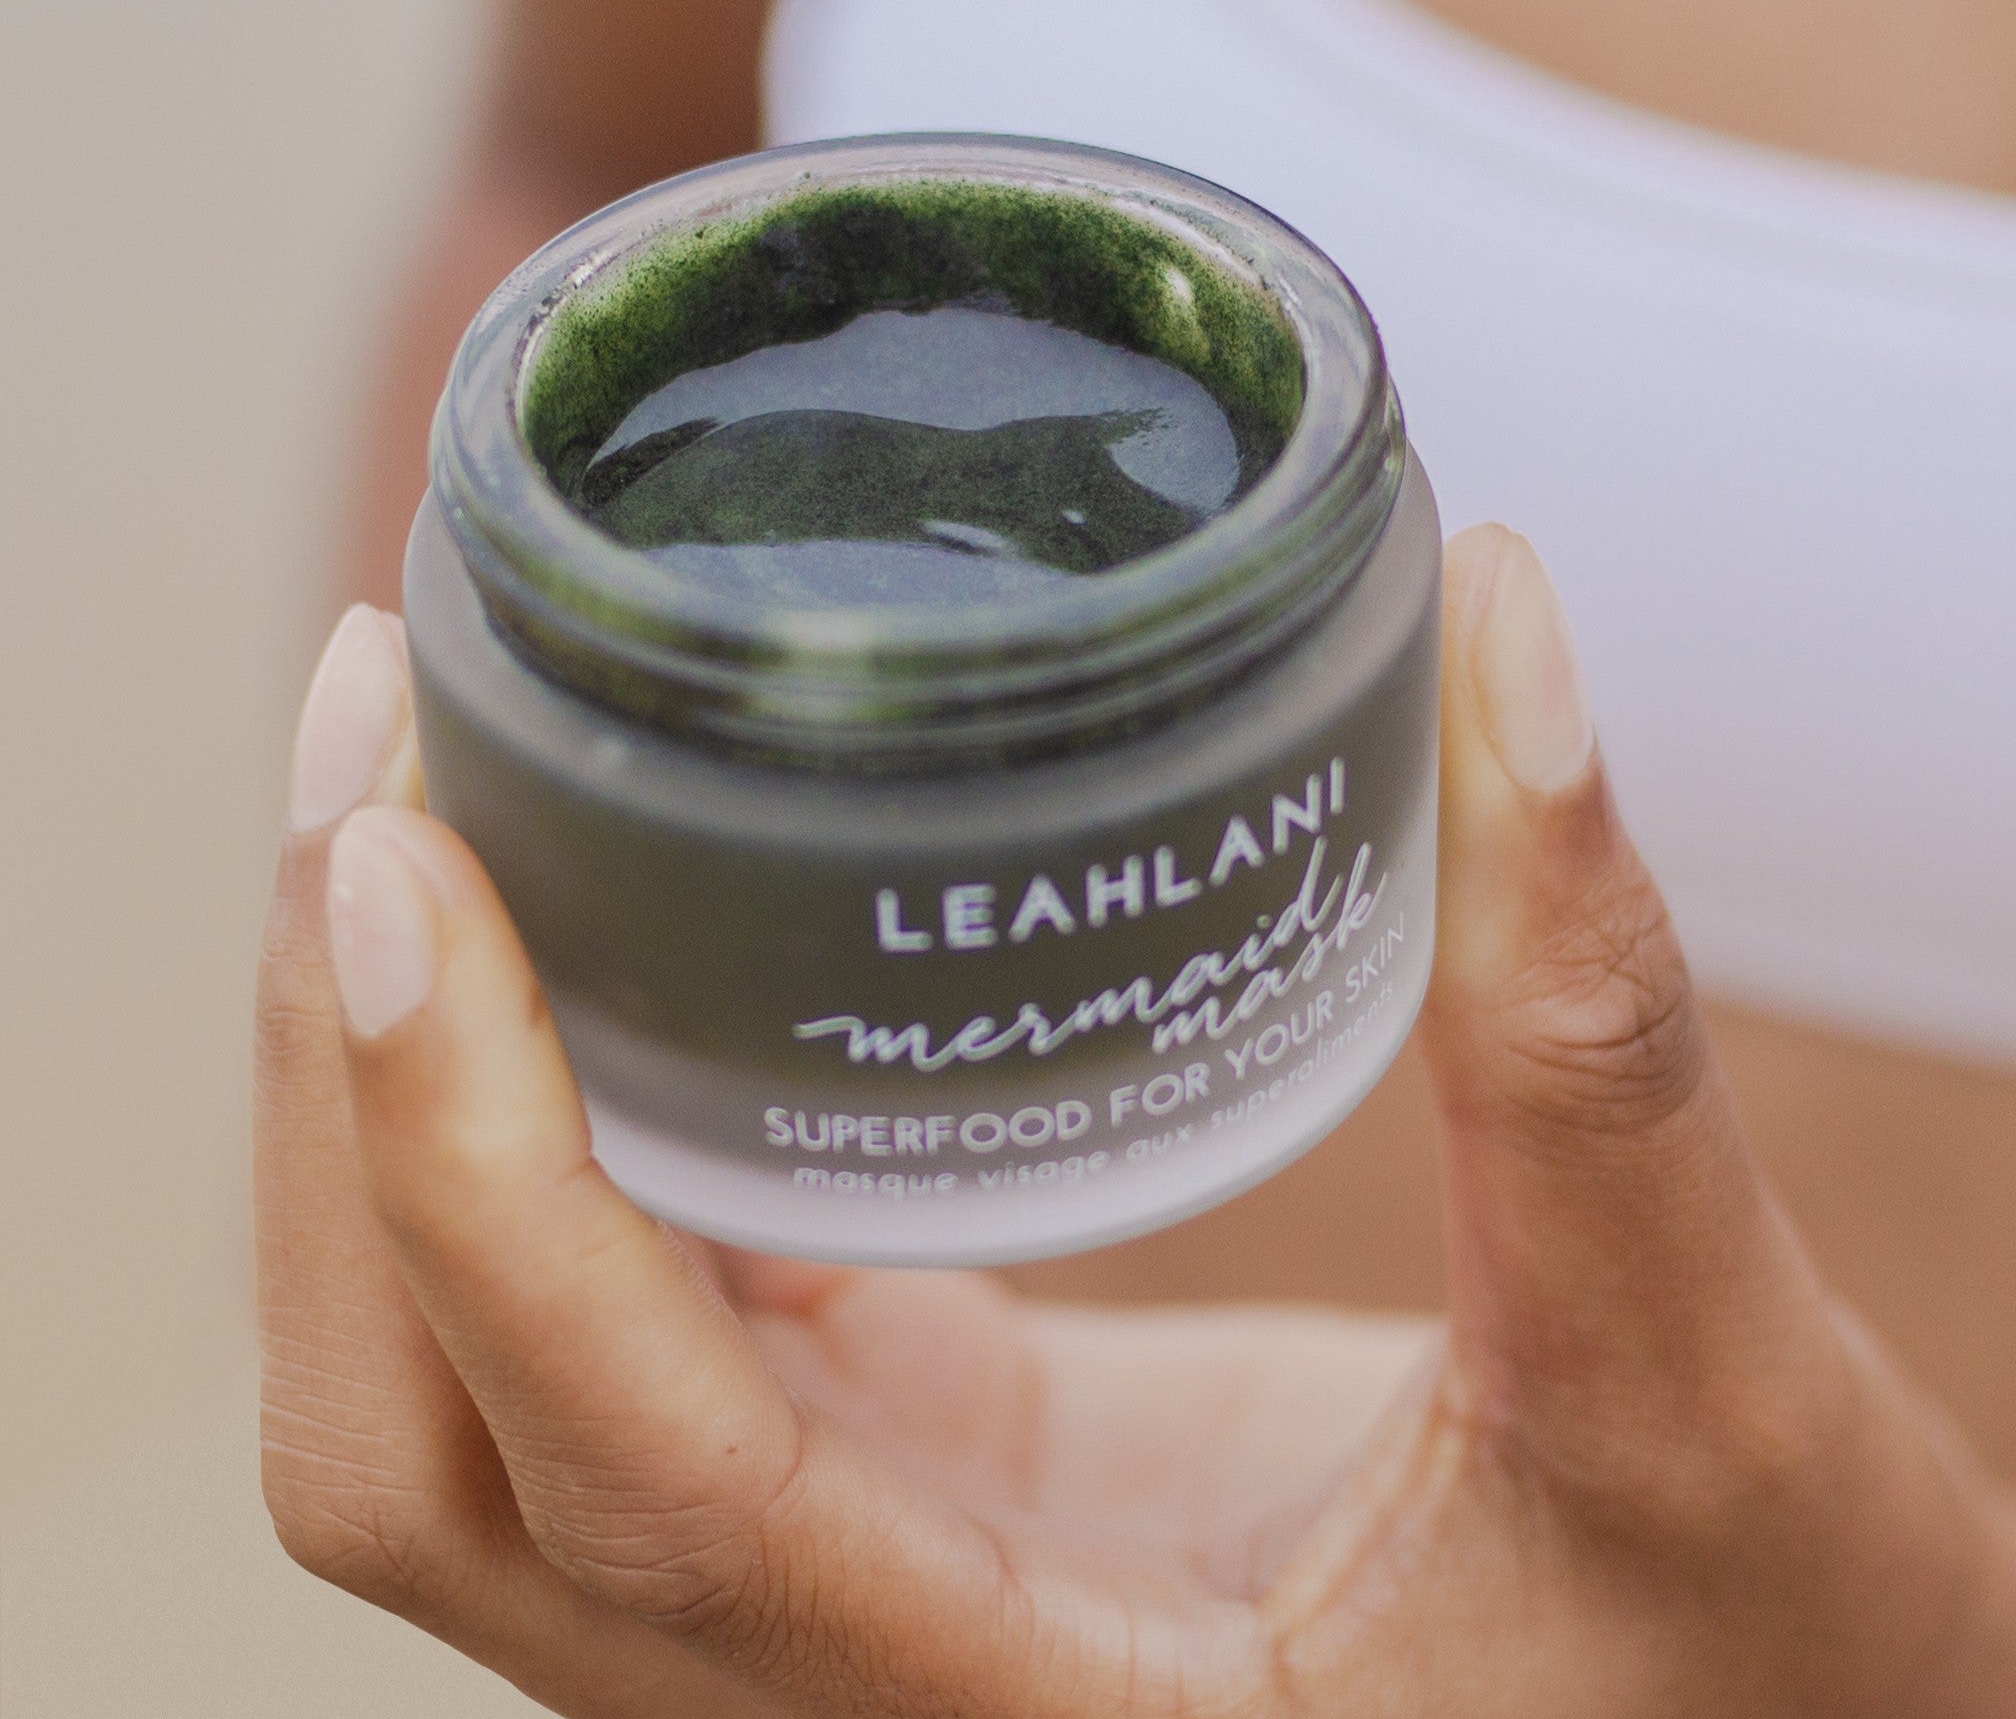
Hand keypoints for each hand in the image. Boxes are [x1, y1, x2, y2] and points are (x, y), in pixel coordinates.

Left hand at [256, 528, 2015, 1714]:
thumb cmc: (1750, 1673)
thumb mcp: (1704, 1391)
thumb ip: (1589, 1030)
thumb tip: (1501, 637)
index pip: (625, 1467)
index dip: (459, 1161)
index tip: (396, 846)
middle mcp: (852, 1691)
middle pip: (425, 1437)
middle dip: (343, 1090)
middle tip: (381, 738)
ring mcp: (838, 1594)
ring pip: (465, 1390)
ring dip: (391, 1099)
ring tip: (425, 787)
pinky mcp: (879, 1491)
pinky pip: (609, 1321)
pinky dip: (534, 1120)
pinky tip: (594, 922)